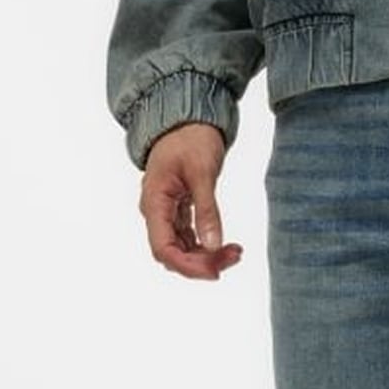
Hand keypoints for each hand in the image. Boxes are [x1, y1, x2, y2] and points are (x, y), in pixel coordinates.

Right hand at [139, 124, 242, 280]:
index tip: (215, 271)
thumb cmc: (189, 138)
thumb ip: (206, 210)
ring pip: (183, 249)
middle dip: (203, 262)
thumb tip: (213, 244)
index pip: (164, 249)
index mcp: (154, 203)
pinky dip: (207, 245)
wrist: (187, 118)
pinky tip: (226, 245)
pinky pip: (190, 238)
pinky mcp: (178, 210)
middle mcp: (156, 212)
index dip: (188, 266)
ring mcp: (167, 213)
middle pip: (174, 254)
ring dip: (207, 256)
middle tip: (234, 256)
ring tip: (235, 251)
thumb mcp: (202, 172)